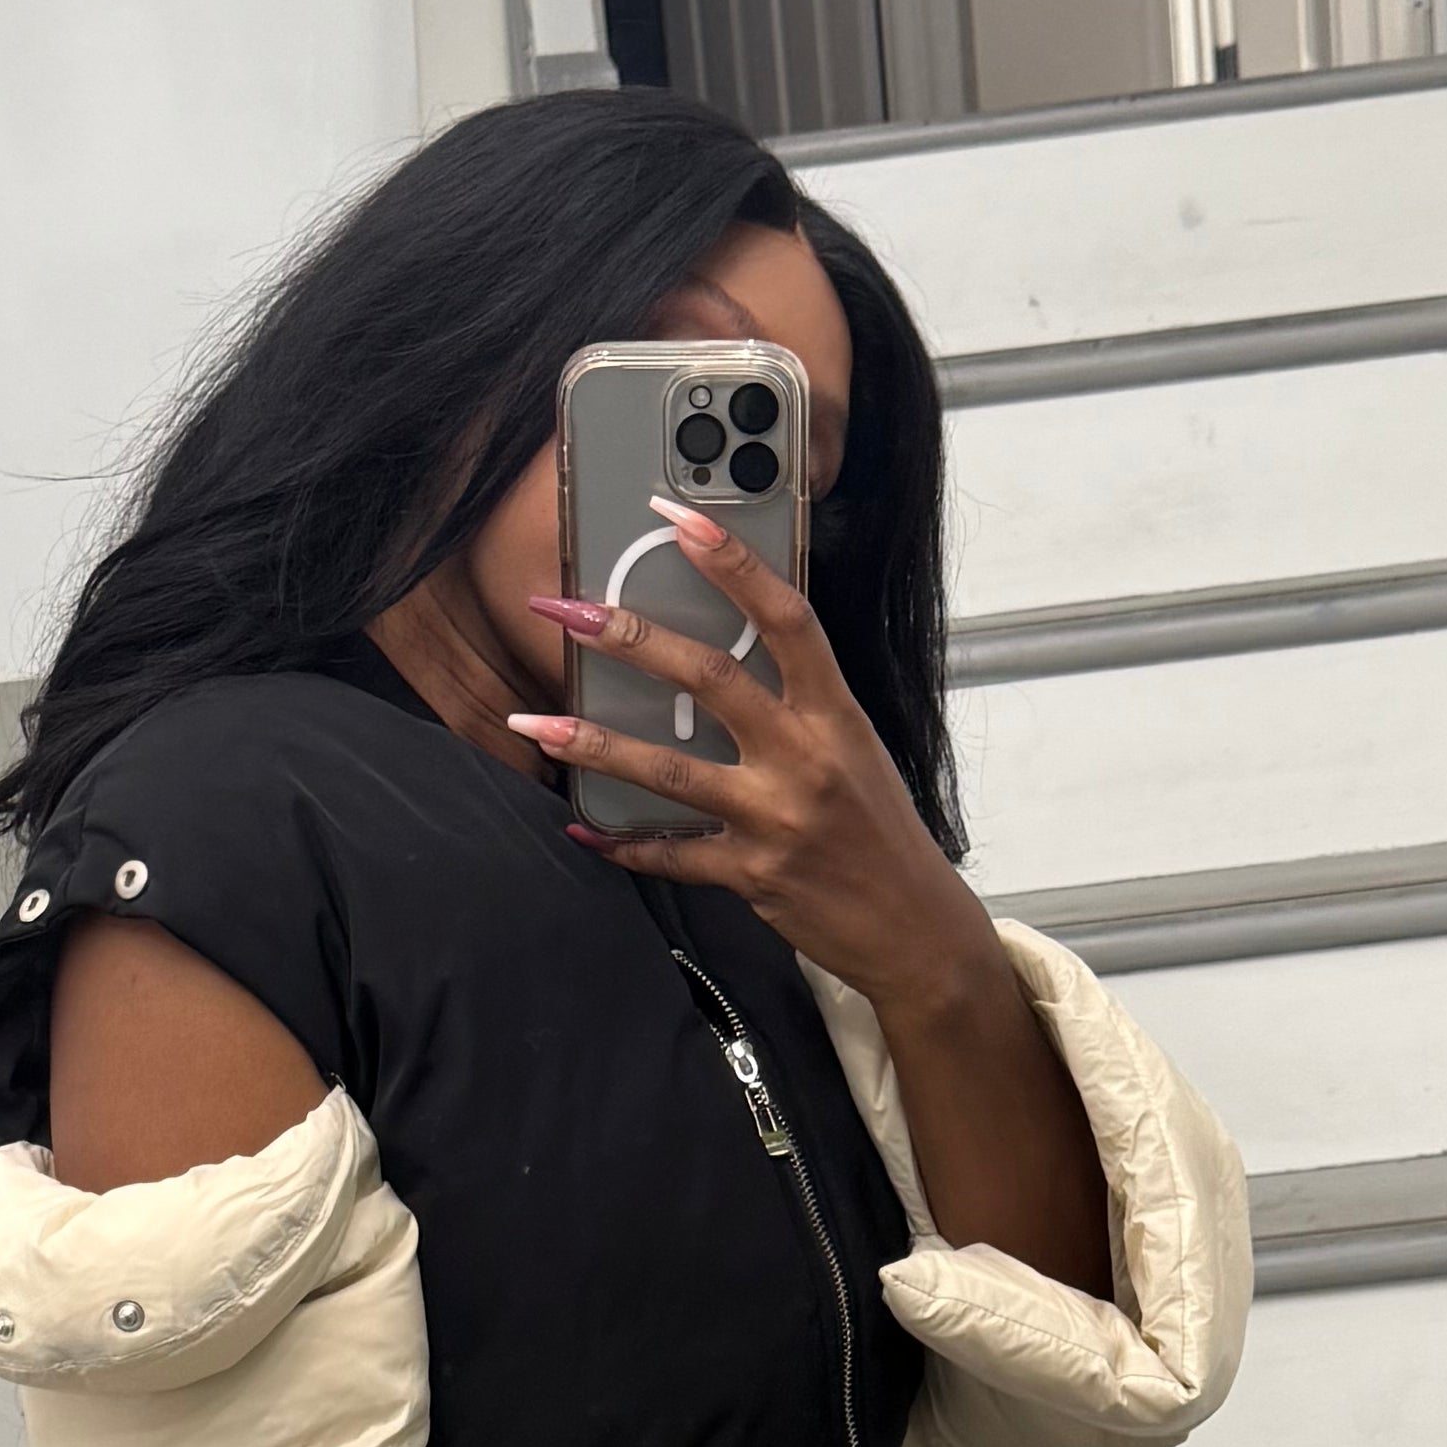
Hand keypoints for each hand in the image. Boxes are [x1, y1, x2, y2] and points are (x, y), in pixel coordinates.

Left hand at [515, 506, 1114, 1294]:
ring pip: (669, 769)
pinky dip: (623, 843)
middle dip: (629, 637)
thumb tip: (724, 658)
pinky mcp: (753, 875)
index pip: (786, 616)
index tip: (675, 516)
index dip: (731, 561)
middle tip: (567, 610)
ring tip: (529, 723)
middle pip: (710, 678)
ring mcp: (777, 818)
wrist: (917, 930)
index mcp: (836, 714)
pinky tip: (582, 829)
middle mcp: (807, 758)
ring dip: (590, 744)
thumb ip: (796, 705)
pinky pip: (671, 854)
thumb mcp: (854, 751)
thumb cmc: (879, 835)